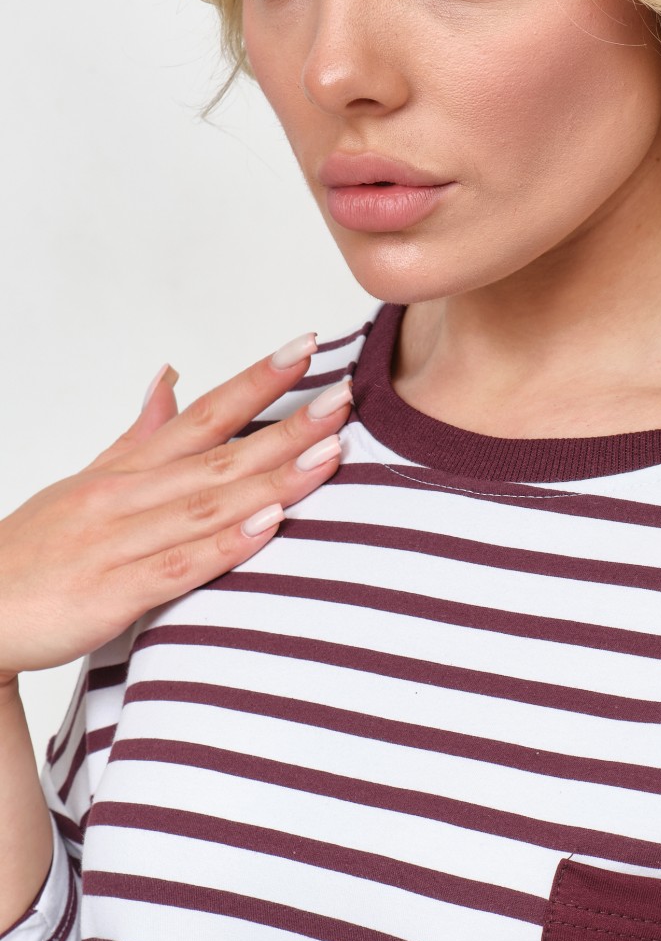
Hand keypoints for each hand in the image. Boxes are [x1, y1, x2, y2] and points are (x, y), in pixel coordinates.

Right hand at [0, 333, 351, 687]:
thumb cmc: (35, 551)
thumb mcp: (86, 481)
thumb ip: (139, 435)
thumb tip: (172, 377)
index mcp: (128, 470)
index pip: (203, 414)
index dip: (256, 381)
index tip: (306, 347)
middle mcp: (126, 496)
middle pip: (219, 454)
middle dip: (287, 425)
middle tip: (345, 397)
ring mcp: (118, 542)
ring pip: (209, 504)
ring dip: (273, 478)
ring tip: (329, 452)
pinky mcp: (111, 592)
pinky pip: (179, 566)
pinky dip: (226, 544)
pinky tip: (270, 524)